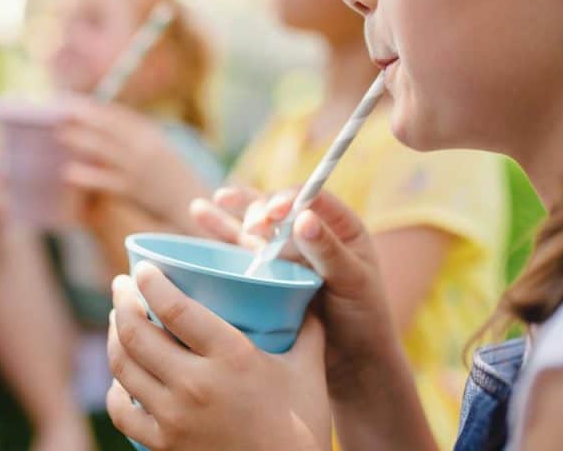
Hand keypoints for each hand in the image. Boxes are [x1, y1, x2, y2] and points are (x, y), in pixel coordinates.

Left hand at [58, 97, 209, 230]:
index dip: (94, 107)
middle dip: (83, 118)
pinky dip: (87, 176)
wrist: (191, 203)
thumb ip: (135, 137)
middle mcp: (145, 147)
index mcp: (152, 134)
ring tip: (61, 135)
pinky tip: (69, 173)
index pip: (118, 115)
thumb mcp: (160, 149)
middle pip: (108, 127)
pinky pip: (105, 180)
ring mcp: (139, 169)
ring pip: (104, 149)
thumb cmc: (172, 176)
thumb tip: (105, 125)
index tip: (73, 101)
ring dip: (81, 140)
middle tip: (59, 112)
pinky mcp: (134, 191)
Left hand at [106, 264, 329, 450]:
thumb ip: (307, 328)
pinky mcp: (163, 446)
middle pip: (136, 332)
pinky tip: (122, 374)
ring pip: (123, 366)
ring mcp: (174, 418)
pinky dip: (116, 387)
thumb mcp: (308, 371)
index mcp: (231, 358)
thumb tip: (306, 291)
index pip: (175, 307)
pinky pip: (122, 410)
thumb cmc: (302, 429)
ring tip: (117, 319)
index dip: (150, 281)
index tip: (142, 267)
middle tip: (121, 285)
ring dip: (113, 336)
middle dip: (121, 301)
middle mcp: (195, 385)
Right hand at [191, 187, 398, 398]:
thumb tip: (303, 218)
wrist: (352, 362)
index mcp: (339, 227)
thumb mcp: (353, 282)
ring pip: (256, 222)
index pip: (312, 200)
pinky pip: (240, 245)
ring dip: (234, 209)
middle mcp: (308, 232)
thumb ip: (328, 250)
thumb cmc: (363, 320)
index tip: (276, 211)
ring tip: (210, 202)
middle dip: (260, 210)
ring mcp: (284, 251)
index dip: (291, 199)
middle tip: (253, 225)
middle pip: (278, 208)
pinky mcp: (264, 270)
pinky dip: (220, 227)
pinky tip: (199, 211)